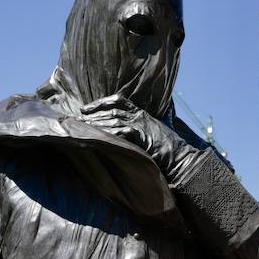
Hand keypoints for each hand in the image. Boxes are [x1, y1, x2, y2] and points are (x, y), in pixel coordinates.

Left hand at [79, 95, 194, 177]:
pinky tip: (97, 137)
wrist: (182, 158)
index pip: (118, 101)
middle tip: (76, 119)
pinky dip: (108, 133)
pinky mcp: (142, 136)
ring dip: (96, 124)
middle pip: (111, 110)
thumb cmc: (168, 151)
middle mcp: (140, 117)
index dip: (100, 103)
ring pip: (113, 120)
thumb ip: (137, 131)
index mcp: (142, 114)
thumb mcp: (151, 135)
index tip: (85, 108)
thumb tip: (118, 135)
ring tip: (81, 128)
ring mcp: (142, 125)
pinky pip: (121, 132)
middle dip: (92, 114)